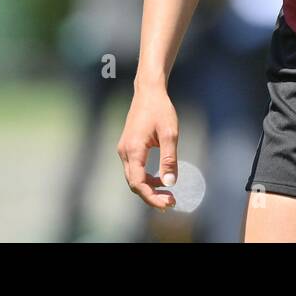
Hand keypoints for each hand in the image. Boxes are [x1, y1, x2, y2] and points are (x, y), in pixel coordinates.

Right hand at [116, 82, 179, 209]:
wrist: (148, 92)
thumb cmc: (160, 110)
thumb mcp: (170, 133)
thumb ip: (169, 158)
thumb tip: (170, 182)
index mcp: (133, 150)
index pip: (138, 183)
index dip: (152, 197)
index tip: (168, 203)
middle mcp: (124, 152)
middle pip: (134, 184)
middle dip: (151, 196)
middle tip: (171, 202)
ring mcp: (124, 150)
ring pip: (133, 177)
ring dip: (149, 188)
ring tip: (168, 194)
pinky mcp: (128, 147)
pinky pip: (135, 169)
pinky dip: (146, 178)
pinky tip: (160, 180)